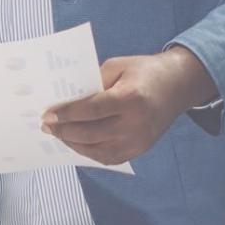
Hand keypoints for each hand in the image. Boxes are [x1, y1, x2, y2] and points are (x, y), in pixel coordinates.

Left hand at [42, 46, 216, 164]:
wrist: (178, 85)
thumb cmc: (144, 71)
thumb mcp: (117, 67)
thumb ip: (93, 84)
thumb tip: (66, 101)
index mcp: (131, 99)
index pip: (91, 110)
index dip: (67, 114)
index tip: (47, 114)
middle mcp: (136, 124)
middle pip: (90, 133)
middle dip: (64, 131)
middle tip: (46, 126)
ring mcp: (138, 141)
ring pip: (96, 150)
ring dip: (73, 143)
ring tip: (58, 134)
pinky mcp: (140, 150)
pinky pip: (107, 157)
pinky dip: (88, 151)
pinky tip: (76, 142)